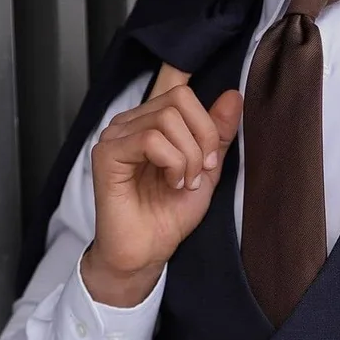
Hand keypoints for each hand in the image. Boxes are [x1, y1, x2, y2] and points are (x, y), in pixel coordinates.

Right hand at [84, 63, 242, 305]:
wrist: (147, 251)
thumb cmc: (169, 214)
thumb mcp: (206, 171)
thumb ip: (218, 135)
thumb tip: (233, 96)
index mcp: (152, 121)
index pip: (181, 88)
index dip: (205, 118)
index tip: (211, 157)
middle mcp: (131, 122)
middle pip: (180, 100)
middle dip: (203, 139)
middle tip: (200, 173)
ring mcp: (115, 135)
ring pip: (167, 119)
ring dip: (188, 156)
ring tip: (183, 183)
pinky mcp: (106, 154)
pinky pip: (150, 140)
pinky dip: (171, 163)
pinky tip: (170, 184)